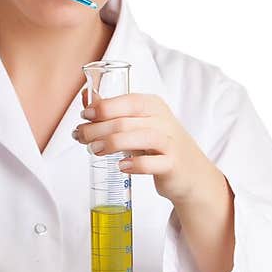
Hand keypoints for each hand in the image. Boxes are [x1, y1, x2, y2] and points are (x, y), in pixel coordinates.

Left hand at [72, 92, 222, 206]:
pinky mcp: (172, 165)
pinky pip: (152, 163)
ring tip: (94, 151)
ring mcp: (169, 143)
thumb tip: (85, 99)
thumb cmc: (159, 146)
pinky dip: (135, 164)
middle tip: (81, 137)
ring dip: (111, 143)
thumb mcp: (138, 124)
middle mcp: (163, 121)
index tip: (84, 116)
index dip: (102, 108)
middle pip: (125, 121)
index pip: (126, 101)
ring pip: (139, 138)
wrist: (190, 173)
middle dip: (97, 129)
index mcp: (153, 105)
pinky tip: (121, 166)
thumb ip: (114, 112)